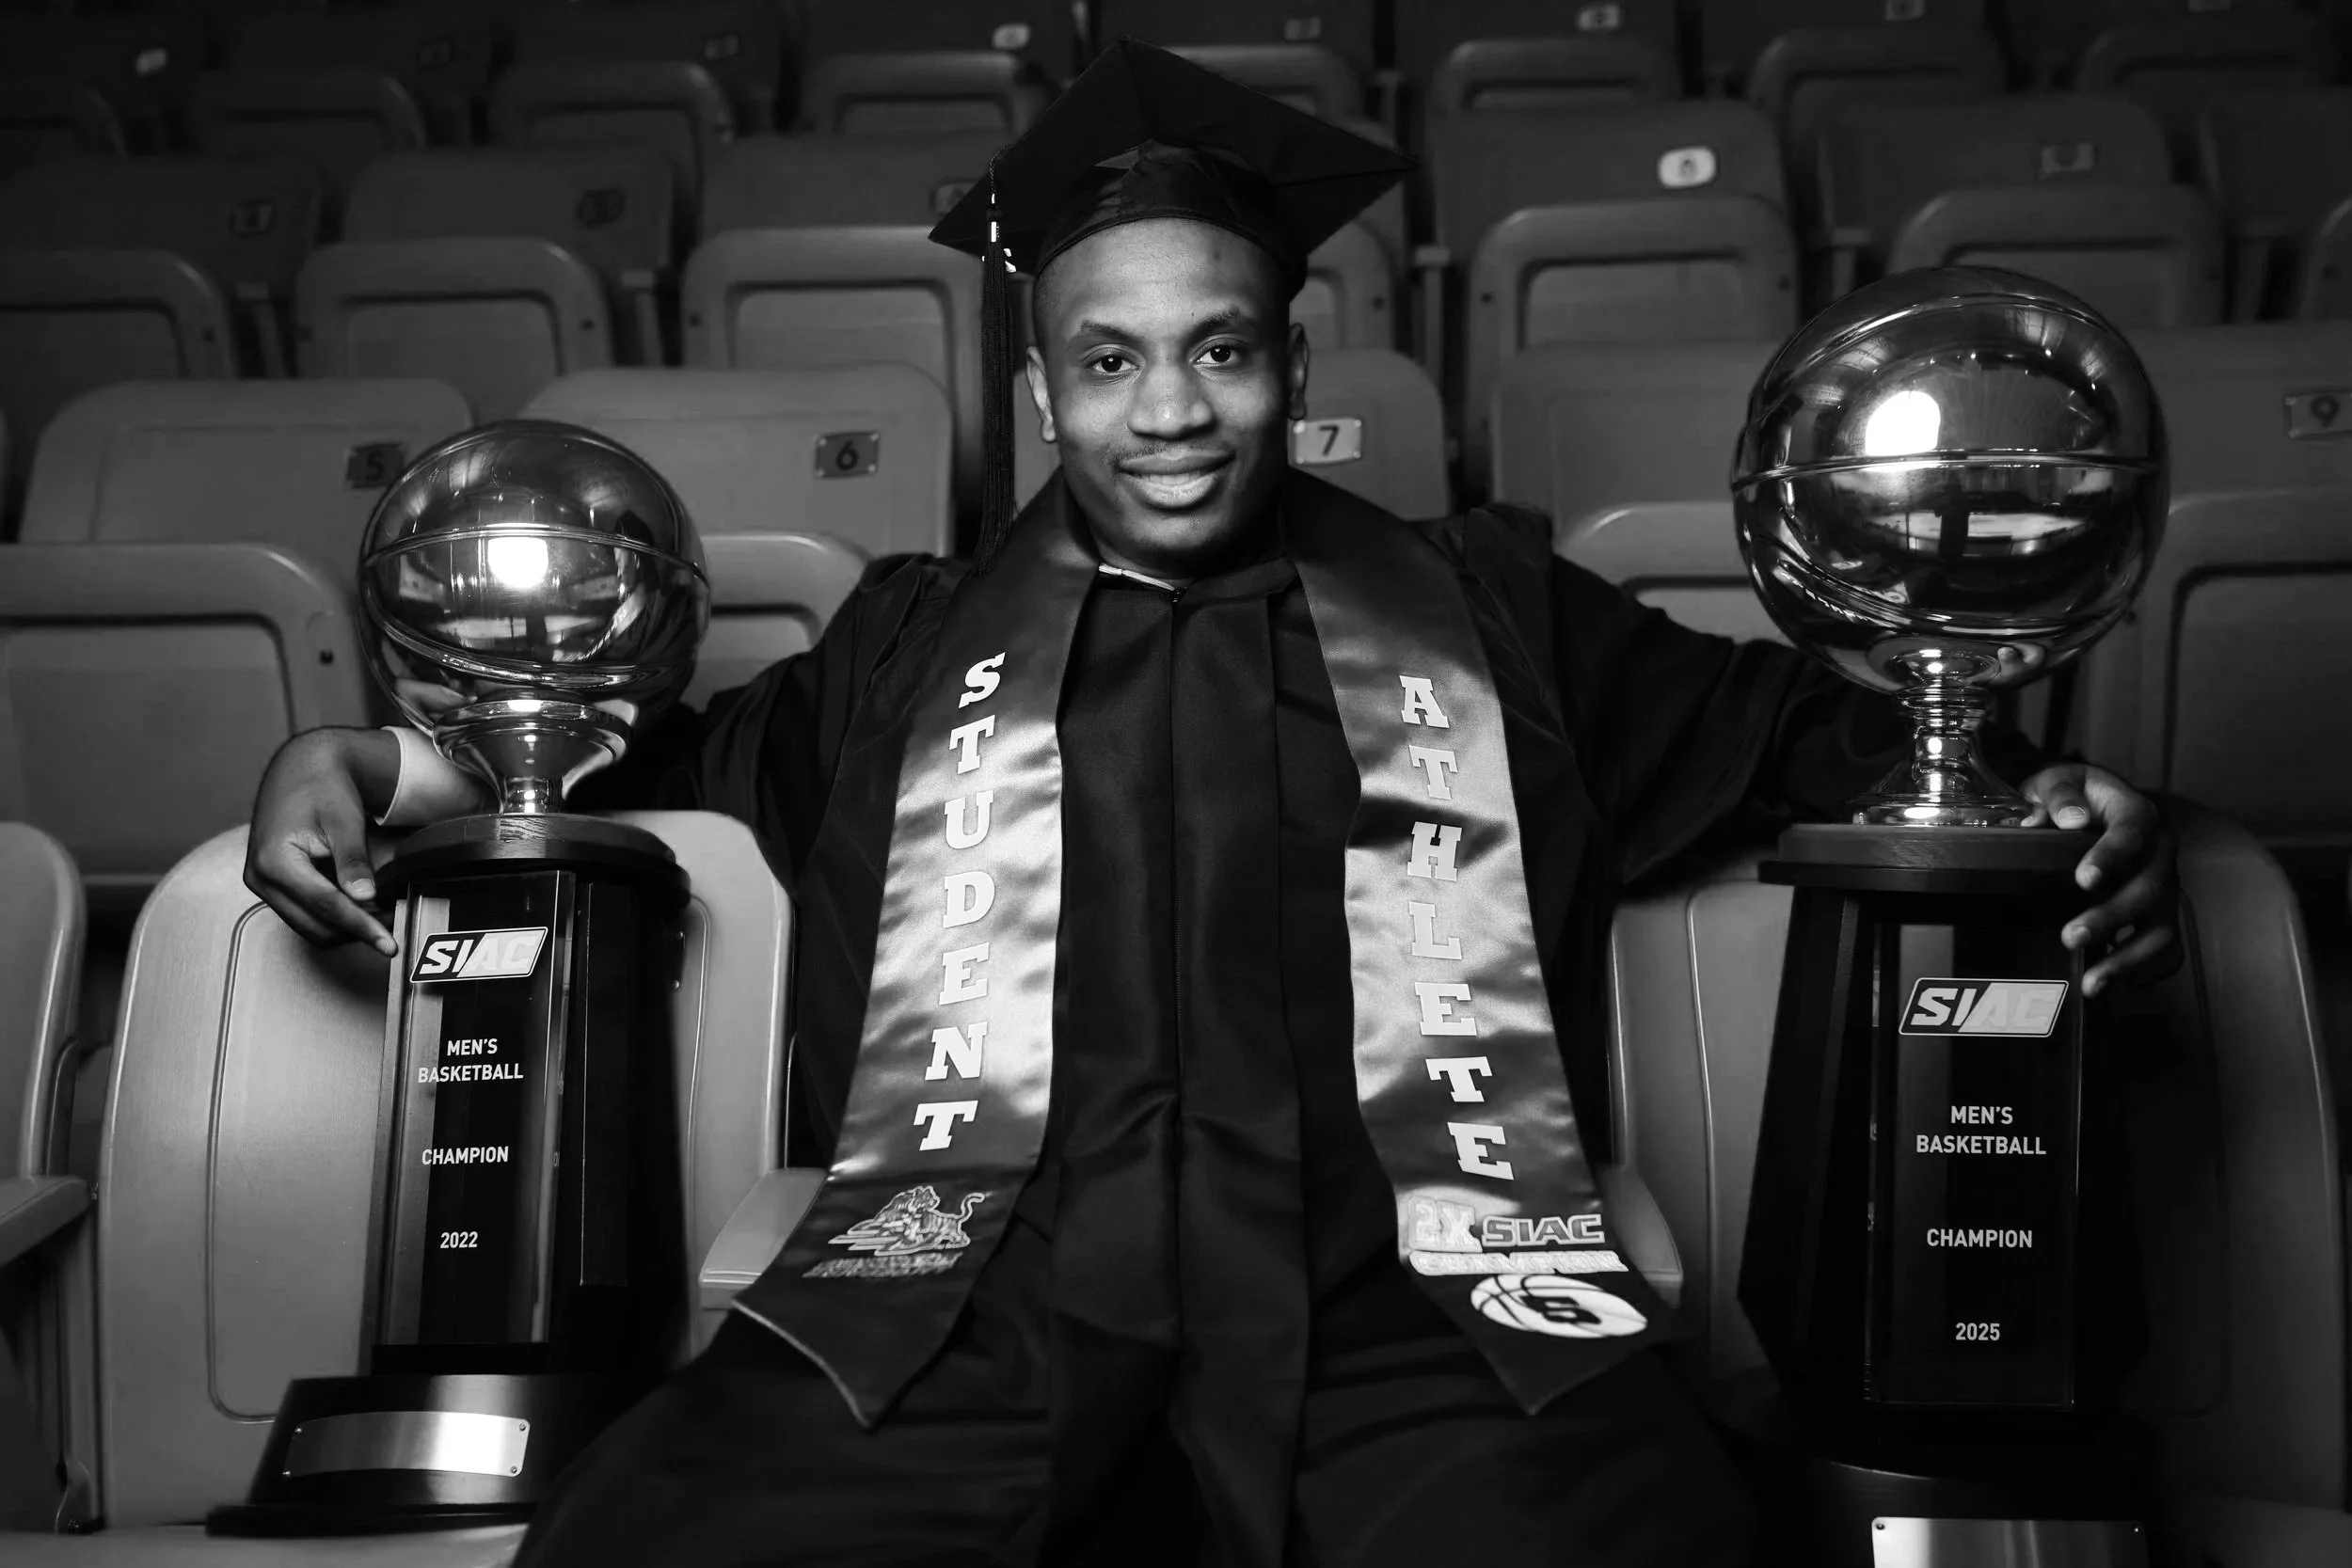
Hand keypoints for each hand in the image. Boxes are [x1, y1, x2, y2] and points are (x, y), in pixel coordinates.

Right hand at [243, 729, 399, 955]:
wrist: (301, 767)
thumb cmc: (322, 786)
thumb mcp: (344, 820)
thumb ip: (352, 860)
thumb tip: (364, 897)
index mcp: (274, 860)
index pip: (325, 905)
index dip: (361, 926)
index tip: (389, 944)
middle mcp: (260, 877)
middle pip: (314, 924)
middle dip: (356, 929)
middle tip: (395, 927)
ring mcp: (262, 884)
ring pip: (308, 926)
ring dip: (345, 927)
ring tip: (382, 915)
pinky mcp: (271, 885)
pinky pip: (304, 914)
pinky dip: (333, 916)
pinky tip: (360, 904)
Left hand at [2018, 763, 2179, 996]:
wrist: (2081, 806)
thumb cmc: (2067, 794)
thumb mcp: (2055, 781)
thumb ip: (2059, 796)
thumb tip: (2072, 820)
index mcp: (2137, 813)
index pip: (2132, 832)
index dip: (2112, 857)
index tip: (2083, 880)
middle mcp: (2160, 852)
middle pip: (2149, 889)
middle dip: (2112, 918)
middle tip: (2070, 937)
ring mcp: (2164, 886)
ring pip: (2162, 927)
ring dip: (2130, 958)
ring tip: (2092, 983)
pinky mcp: (2159, 912)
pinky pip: (2168, 948)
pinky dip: (2149, 970)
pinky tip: (2120, 987)